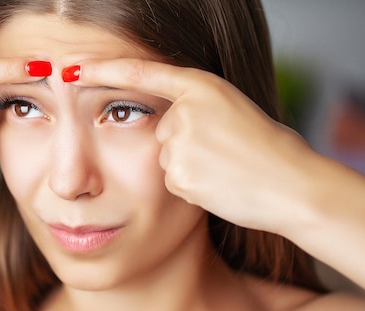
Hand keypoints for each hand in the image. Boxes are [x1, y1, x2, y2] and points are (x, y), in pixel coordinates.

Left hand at [75, 59, 314, 233]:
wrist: (292, 185)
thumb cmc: (269, 150)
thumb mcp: (232, 113)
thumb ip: (195, 113)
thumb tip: (167, 128)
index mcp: (201, 87)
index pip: (140, 73)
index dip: (102, 69)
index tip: (72, 68)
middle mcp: (185, 111)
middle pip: (162, 131)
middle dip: (183, 145)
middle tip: (221, 155)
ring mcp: (180, 144)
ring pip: (166, 160)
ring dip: (189, 168)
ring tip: (225, 171)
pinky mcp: (178, 176)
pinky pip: (175, 183)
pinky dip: (193, 188)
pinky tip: (219, 187)